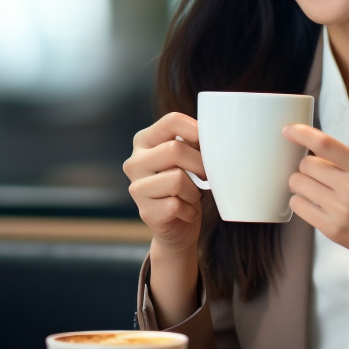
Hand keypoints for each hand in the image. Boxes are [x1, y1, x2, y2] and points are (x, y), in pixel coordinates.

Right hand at [123, 112, 206, 259]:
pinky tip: (185, 212)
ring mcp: (136, 188)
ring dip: (194, 191)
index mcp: (144, 141)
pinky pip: (177, 205)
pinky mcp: (146, 212)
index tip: (209, 144)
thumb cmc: (185, 186)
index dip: (196, 130)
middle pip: (175, 150)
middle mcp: (134, 162)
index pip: (171, 121)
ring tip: (191, 196)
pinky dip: (190, 211)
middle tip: (205, 176)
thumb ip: (193, 142)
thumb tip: (213, 134)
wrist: (178, 226)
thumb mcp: (188, 159)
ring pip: (177, 179)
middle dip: (199, 164)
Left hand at [282, 124, 348, 287]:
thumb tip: (313, 151)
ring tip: (316, 189)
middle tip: (317, 174)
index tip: (288, 130)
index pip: (325, 144)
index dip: (301, 133)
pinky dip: (301, 202)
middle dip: (307, 167)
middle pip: (306, 165)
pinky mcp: (331, 229)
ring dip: (301, 184)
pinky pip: (299, 207)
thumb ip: (347, 161)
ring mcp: (340, 210)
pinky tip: (314, 203)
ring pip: (298, 185)